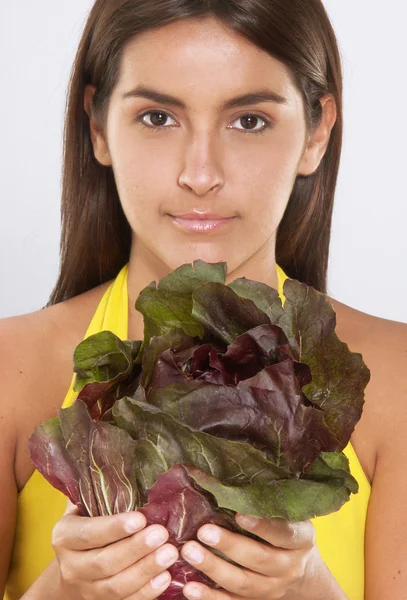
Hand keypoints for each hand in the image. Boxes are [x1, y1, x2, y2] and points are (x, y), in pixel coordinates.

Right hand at [52, 500, 178, 599]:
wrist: (74, 566)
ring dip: (146, 570)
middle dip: (136, 549)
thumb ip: (101, 491)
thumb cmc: (89, 522)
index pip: (88, 533)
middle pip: (105, 562)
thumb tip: (127, 464)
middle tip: (163, 534)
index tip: (140, 518)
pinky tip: (166, 577)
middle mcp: (71, 566)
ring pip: (116, 586)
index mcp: (64, 536)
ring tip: (171, 553)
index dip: (114, 528)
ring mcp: (87, 589)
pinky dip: (147, 592)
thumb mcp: (86, 506)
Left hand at [180, 513, 320, 599]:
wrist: (301, 572)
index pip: (285, 533)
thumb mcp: (289, 513)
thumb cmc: (286, 527)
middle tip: (203, 531)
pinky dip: (209, 598)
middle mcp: (289, 566)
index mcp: (301, 539)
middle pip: (259, 558)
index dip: (263, 525)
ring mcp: (272, 588)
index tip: (239, 513)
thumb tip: (229, 472)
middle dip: (229, 545)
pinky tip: (188, 587)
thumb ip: (267, 500)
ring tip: (189, 552)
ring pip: (242, 583)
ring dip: (213, 568)